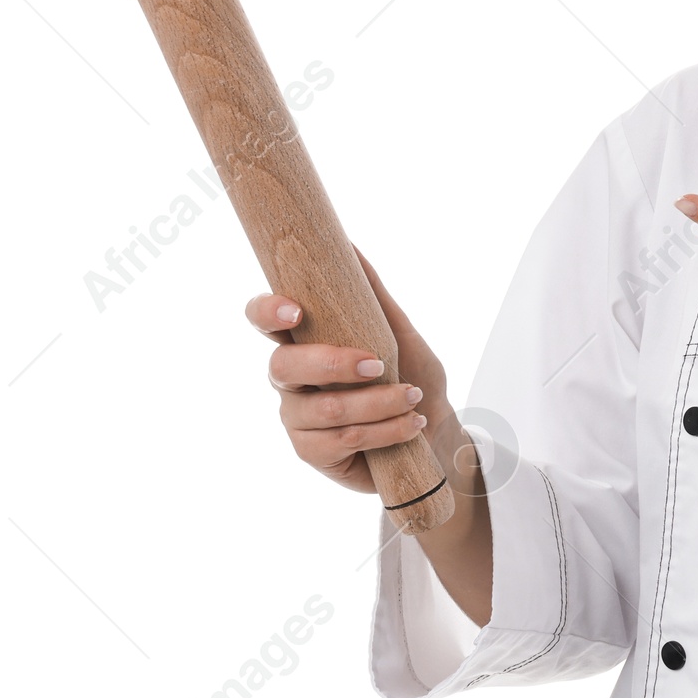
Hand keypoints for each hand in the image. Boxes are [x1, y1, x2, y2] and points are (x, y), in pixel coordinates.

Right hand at [244, 245, 453, 494]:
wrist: (434, 430)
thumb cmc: (411, 374)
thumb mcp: (399, 332)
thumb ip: (372, 294)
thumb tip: (350, 246)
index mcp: (303, 339)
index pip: (263, 319)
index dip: (266, 312)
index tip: (296, 312)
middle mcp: (290, 378)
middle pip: (283, 366)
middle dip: (333, 364)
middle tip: (377, 363)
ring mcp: (296, 417)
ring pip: (324, 408)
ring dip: (377, 402)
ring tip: (412, 396)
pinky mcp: (310, 451)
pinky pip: (342, 439)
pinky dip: (384, 429)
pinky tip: (410, 423)